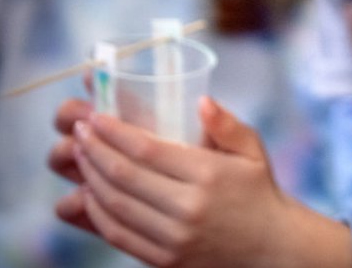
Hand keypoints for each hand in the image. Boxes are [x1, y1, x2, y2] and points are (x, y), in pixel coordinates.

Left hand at [57, 97, 350, 267]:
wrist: (271, 246)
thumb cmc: (259, 191)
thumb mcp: (253, 151)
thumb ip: (227, 125)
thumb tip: (201, 100)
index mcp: (209, 174)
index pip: (146, 150)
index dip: (114, 132)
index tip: (96, 117)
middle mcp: (188, 207)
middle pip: (123, 175)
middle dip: (94, 149)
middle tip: (80, 131)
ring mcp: (174, 237)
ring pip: (115, 204)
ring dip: (90, 177)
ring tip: (81, 155)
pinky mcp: (165, 259)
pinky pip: (118, 234)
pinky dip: (97, 212)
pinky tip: (89, 193)